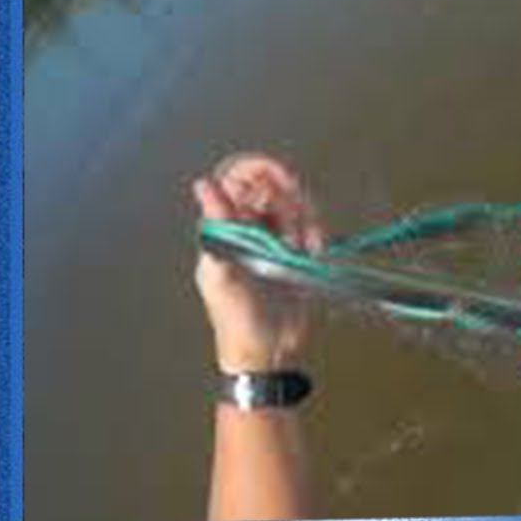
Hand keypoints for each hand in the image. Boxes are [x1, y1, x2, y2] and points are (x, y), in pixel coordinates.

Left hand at [192, 153, 324, 373]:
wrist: (268, 351)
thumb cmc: (236, 319)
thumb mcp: (222, 273)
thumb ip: (217, 227)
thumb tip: (204, 185)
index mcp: (225, 227)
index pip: (239, 179)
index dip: (260, 169)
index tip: (282, 177)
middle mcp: (250, 226)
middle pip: (274, 187)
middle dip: (290, 200)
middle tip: (294, 224)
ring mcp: (275, 237)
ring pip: (297, 205)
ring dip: (305, 221)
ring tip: (300, 249)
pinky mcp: (298, 250)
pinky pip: (312, 226)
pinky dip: (317, 235)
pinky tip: (312, 253)